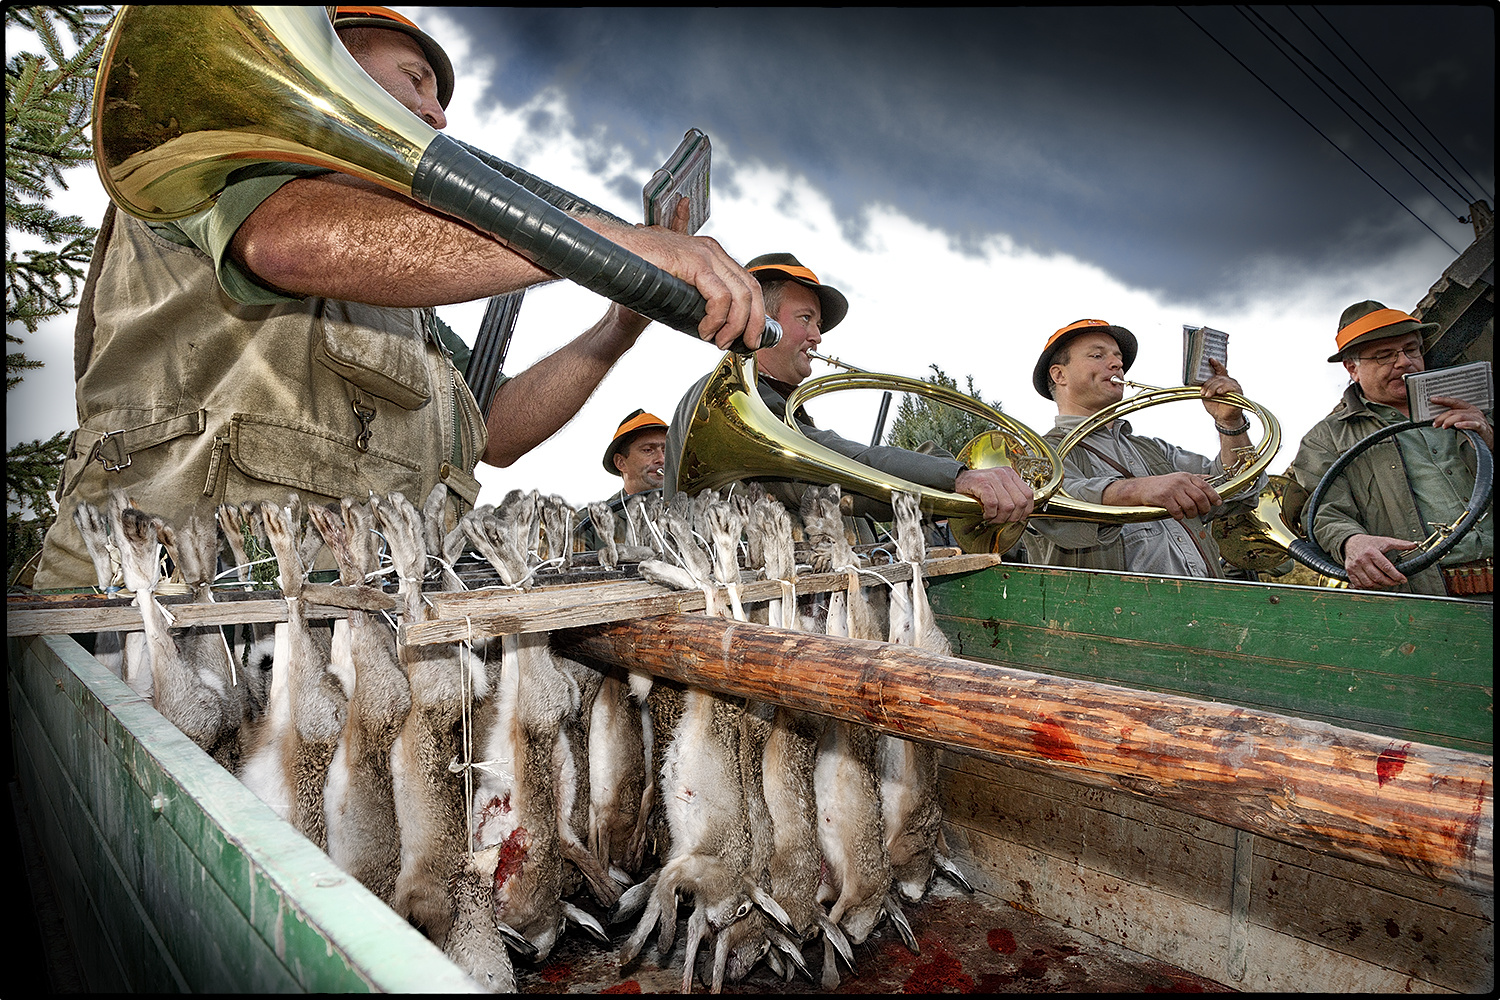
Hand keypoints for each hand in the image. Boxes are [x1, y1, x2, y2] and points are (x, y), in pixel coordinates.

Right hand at [618, 198, 765, 350]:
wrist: (613, 257)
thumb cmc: (640, 274)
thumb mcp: (677, 289)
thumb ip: (697, 299)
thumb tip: (717, 326)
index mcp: (712, 253)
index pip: (748, 282)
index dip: (756, 312)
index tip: (752, 336)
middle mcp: (712, 249)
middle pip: (751, 288)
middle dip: (754, 323)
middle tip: (745, 345)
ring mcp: (704, 253)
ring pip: (740, 294)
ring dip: (734, 325)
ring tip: (718, 341)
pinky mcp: (693, 261)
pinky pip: (720, 296)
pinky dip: (717, 319)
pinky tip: (705, 330)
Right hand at [955, 467, 1034, 524]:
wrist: (956, 480)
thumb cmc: (976, 487)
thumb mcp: (997, 487)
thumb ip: (1010, 495)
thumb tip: (1022, 513)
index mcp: (1010, 474)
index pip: (1028, 495)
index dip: (1025, 510)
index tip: (1018, 517)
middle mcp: (1004, 474)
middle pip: (1020, 502)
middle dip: (1012, 517)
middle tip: (1002, 519)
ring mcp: (993, 478)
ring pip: (1008, 505)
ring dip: (999, 517)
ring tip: (992, 518)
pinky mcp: (982, 483)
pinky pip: (993, 504)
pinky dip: (990, 513)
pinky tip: (985, 514)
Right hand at [1103, 472, 1222, 520]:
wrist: (1142, 488)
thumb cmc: (1162, 485)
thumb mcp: (1179, 478)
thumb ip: (1195, 479)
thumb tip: (1211, 479)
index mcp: (1186, 477)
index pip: (1206, 486)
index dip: (1214, 496)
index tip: (1217, 503)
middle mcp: (1181, 482)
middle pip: (1200, 498)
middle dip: (1204, 508)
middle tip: (1202, 512)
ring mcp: (1172, 490)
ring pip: (1190, 506)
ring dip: (1192, 514)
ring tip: (1189, 515)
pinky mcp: (1164, 498)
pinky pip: (1178, 511)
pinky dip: (1180, 516)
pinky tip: (1178, 515)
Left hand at [1200, 358, 1244, 428]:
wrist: (1223, 418)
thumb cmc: (1216, 406)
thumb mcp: (1207, 396)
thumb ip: (1205, 388)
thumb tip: (1198, 384)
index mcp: (1221, 381)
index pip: (1219, 369)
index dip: (1216, 364)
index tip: (1210, 359)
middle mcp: (1228, 381)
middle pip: (1218, 377)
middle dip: (1208, 384)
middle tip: (1203, 393)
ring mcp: (1234, 386)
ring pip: (1222, 382)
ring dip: (1213, 388)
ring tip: (1209, 395)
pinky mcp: (1238, 392)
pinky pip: (1231, 387)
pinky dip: (1224, 389)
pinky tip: (1219, 392)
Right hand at [1342, 532, 1418, 589]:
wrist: (1351, 543)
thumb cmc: (1369, 543)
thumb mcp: (1384, 541)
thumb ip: (1400, 544)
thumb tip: (1414, 545)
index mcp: (1371, 552)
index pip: (1386, 567)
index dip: (1396, 575)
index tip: (1403, 579)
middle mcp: (1362, 560)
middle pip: (1378, 577)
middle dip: (1389, 582)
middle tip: (1396, 582)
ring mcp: (1355, 567)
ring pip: (1369, 582)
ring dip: (1380, 586)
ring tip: (1386, 583)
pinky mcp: (1350, 572)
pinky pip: (1359, 584)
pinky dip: (1368, 587)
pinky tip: (1375, 584)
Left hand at [1430, 397, 1494, 451]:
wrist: (1488, 438)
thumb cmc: (1474, 429)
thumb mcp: (1462, 421)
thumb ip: (1452, 419)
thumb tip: (1438, 419)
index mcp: (1468, 408)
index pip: (1454, 401)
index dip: (1443, 400)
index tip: (1433, 399)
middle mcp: (1473, 411)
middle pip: (1454, 411)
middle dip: (1442, 417)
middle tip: (1435, 423)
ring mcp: (1477, 418)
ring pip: (1460, 416)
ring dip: (1449, 421)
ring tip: (1443, 426)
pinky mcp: (1481, 427)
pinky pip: (1472, 424)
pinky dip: (1464, 424)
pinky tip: (1457, 426)